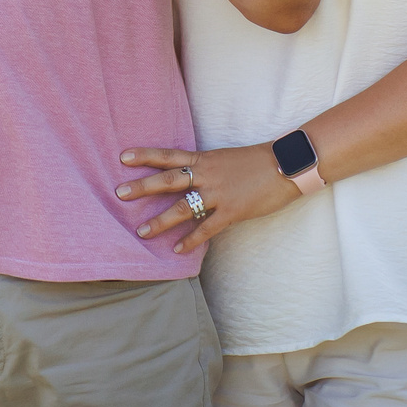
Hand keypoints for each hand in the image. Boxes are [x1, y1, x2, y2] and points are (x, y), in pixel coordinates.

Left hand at [115, 142, 297, 253]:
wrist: (286, 165)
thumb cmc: (256, 161)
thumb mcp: (224, 158)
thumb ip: (205, 167)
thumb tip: (188, 176)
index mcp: (204, 159)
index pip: (168, 155)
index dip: (145, 155)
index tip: (122, 157)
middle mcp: (207, 175)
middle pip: (168, 180)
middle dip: (142, 187)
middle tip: (119, 194)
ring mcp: (219, 193)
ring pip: (183, 207)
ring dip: (161, 221)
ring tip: (142, 232)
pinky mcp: (233, 211)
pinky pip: (207, 228)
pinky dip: (191, 240)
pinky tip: (178, 250)